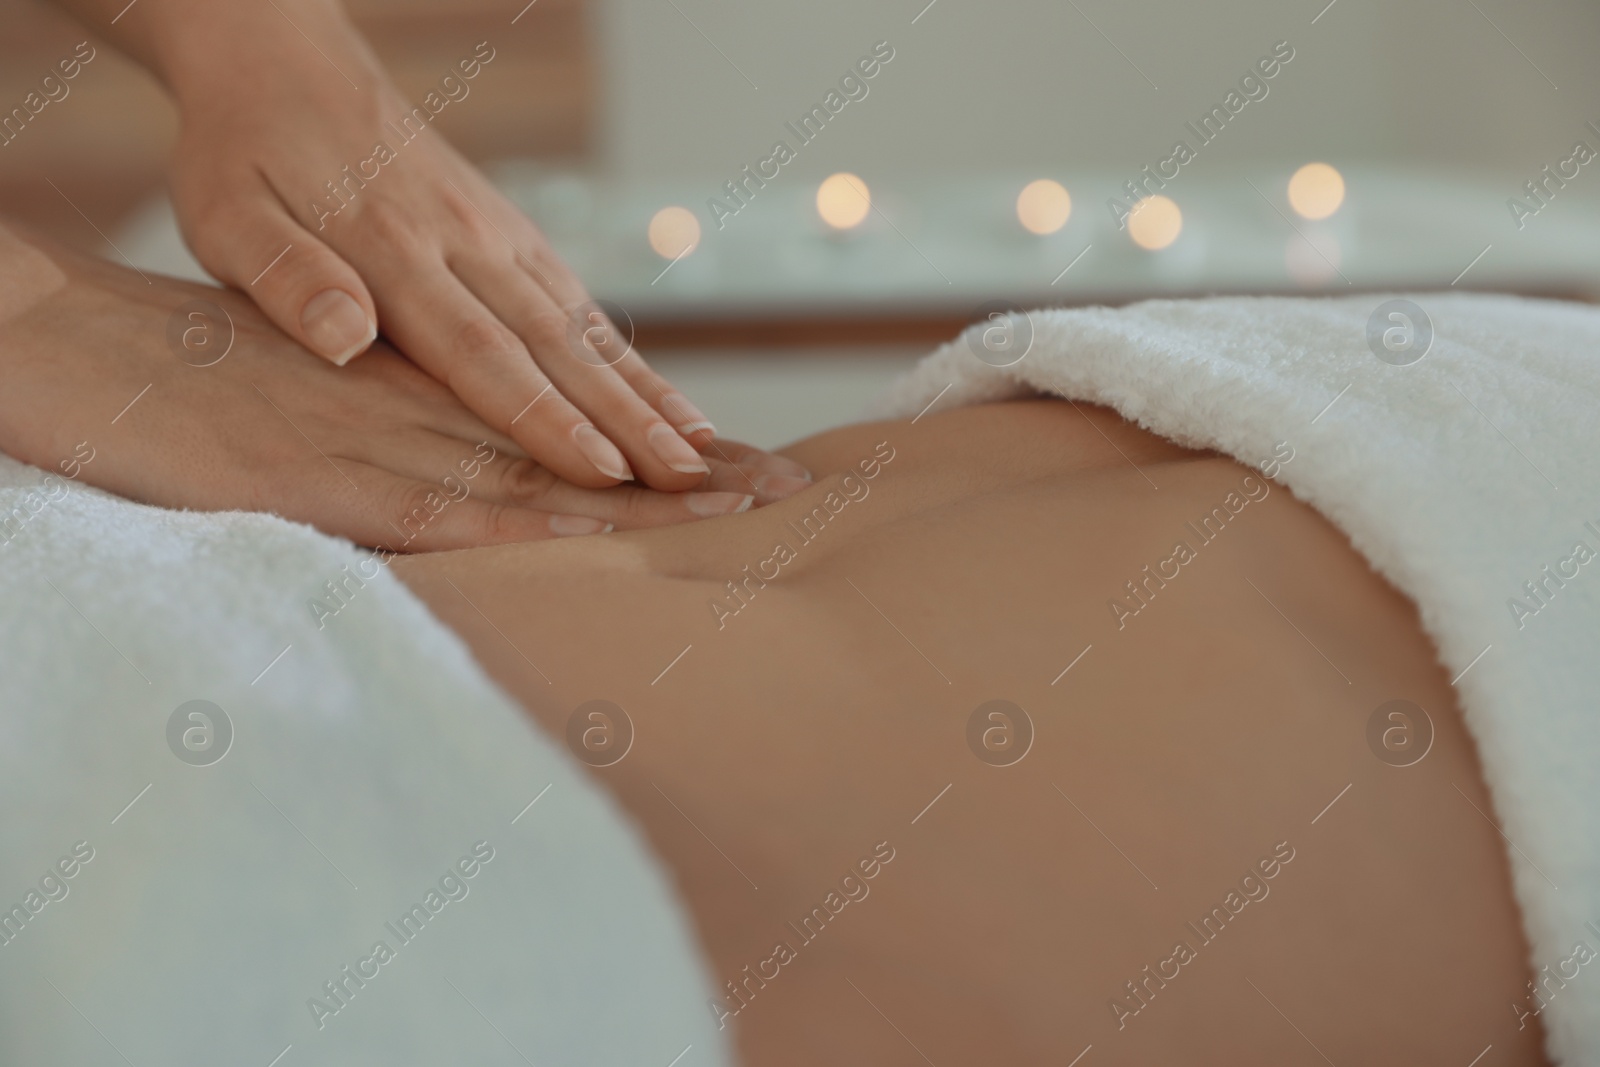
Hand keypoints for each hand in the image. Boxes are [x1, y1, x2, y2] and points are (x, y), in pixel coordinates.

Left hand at [152, 5, 720, 494]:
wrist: (285, 57)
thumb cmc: (243, 150)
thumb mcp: (225, 213)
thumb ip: (285, 275)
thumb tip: (347, 336)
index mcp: (393, 252)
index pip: (480, 353)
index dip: (543, 418)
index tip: (601, 471)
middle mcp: (466, 245)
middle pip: (558, 350)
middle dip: (628, 422)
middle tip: (689, 482)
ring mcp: (500, 238)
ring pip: (586, 330)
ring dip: (648, 396)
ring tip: (705, 453)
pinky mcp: (513, 235)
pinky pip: (583, 307)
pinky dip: (632, 360)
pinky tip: (670, 402)